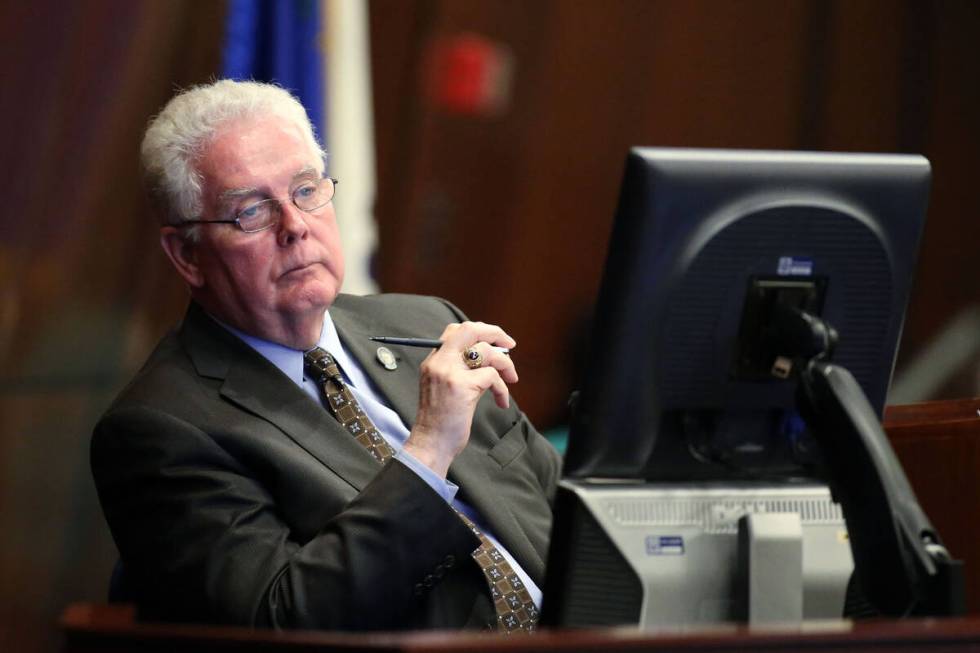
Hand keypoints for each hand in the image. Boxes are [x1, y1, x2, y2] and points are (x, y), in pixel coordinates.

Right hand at [403, 322, 517, 477]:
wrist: (430, 444)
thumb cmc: (441, 420)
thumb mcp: (444, 387)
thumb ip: (462, 369)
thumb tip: (493, 356)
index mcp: (433, 360)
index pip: (455, 330)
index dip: (479, 331)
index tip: (494, 341)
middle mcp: (439, 362)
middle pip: (470, 330)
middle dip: (495, 333)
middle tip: (510, 345)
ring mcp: (450, 373)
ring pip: (486, 352)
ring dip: (506, 364)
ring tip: (511, 379)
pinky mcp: (462, 386)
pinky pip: (492, 376)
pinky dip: (502, 388)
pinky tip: (501, 402)